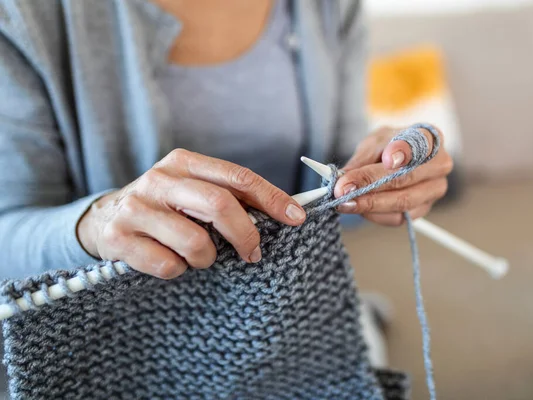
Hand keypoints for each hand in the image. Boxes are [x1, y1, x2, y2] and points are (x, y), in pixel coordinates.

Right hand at [77, 149, 306, 278]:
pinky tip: (171, 261)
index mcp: (183, 162)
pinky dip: (178, 270)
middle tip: (253, 253)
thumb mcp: (192, 191)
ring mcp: (136, 208)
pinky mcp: (119, 238)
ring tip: (199, 257)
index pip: (237, 177)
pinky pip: (168, 265)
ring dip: (207, 259)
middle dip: (246, 235)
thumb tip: (285, 212)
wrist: (102, 220)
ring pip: (196, 242)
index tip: (296, 217)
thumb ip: (229, 197)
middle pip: (219, 205)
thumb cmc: (164, 208)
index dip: (271, 198)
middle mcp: (159, 180)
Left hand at [334, 125, 452, 225]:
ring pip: (402, 201)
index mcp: (429, 137)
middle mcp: (440, 164)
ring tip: (345, 202)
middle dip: (371, 184)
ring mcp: (435, 189)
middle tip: (343, 188)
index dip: (404, 151)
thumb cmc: (386, 147)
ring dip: (370, 204)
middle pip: (406, 177)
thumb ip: (362, 160)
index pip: (421, 143)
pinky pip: (399, 217)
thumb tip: (343, 179)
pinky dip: (375, 215)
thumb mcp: (372, 144)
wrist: (396, 161)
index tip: (387, 158)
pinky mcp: (424, 209)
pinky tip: (358, 209)